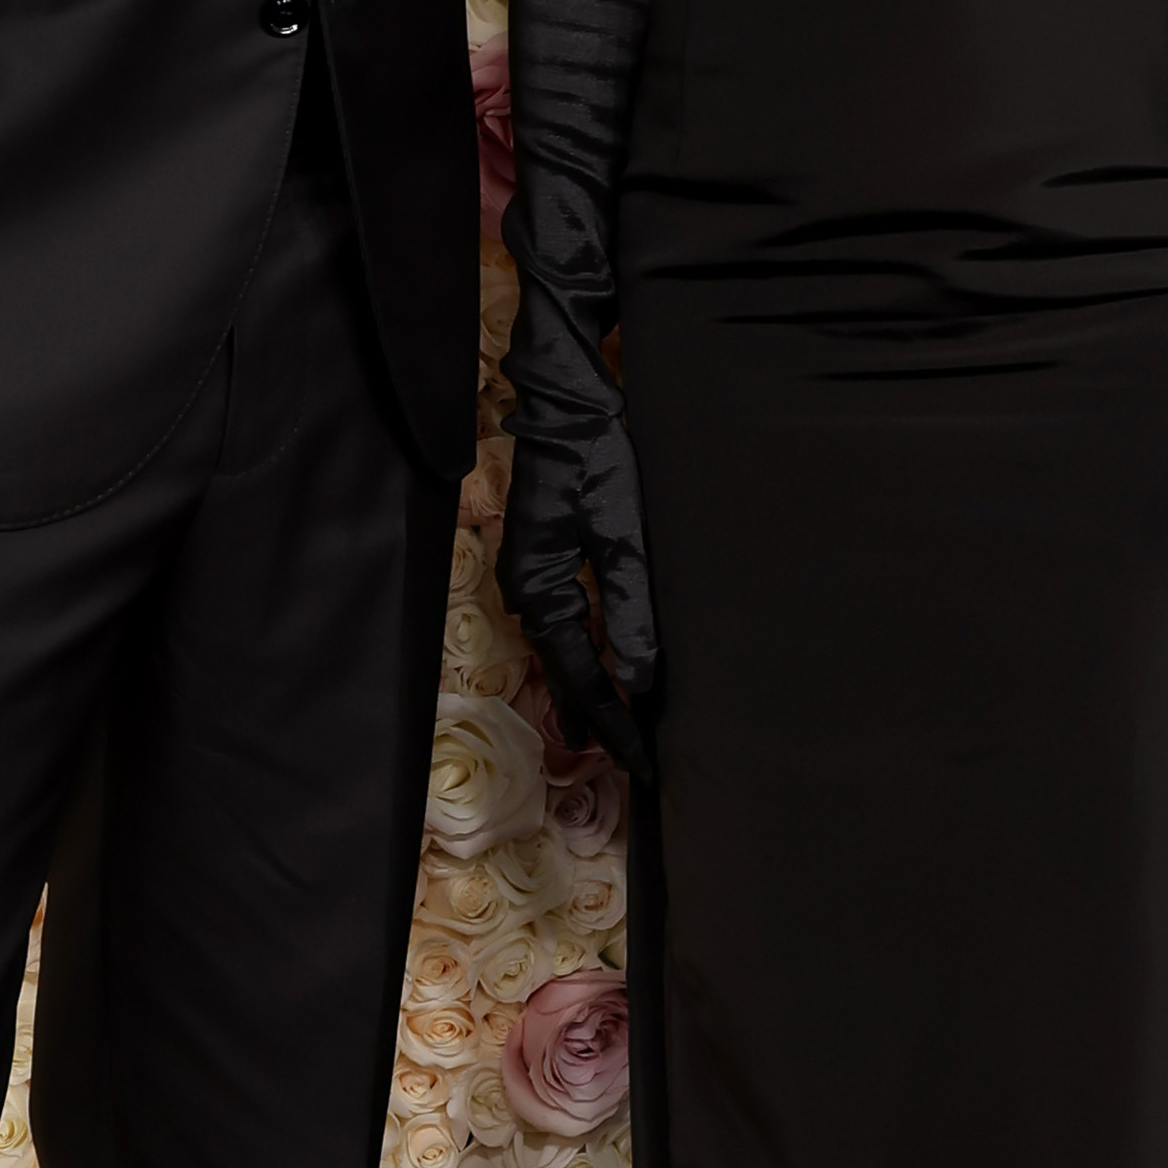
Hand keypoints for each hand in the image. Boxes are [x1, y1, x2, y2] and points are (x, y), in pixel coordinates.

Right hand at [500, 407, 660, 776]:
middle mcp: (525, 588)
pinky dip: (586, 654)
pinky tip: (601, 669)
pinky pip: (564, 623)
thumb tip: (638, 682)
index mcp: (539, 588)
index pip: (577, 675)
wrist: (569, 404)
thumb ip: (630, 609)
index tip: (643, 764)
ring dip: (589, 690)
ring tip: (615, 734)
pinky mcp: (543, 557)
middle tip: (635, 764)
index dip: (612, 721)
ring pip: (562, 649)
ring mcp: (530, 573)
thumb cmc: (597, 461)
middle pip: (563, 669)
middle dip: (598, 717)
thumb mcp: (622, 536)